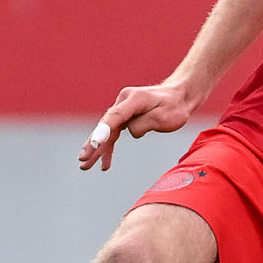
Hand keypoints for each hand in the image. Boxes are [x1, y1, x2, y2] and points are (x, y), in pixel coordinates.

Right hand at [79, 81, 196, 169]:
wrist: (179, 96)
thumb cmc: (173, 106)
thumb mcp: (163, 117)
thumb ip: (144, 124)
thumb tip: (130, 132)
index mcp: (133, 99)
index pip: (115, 117)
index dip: (103, 131)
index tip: (94, 144)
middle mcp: (124, 101)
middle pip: (105, 125)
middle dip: (93, 144)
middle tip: (83, 160)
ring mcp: (123, 108)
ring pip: (107, 131)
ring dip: (96, 150)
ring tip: (85, 166)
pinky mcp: (125, 116)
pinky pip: (113, 134)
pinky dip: (108, 148)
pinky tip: (104, 165)